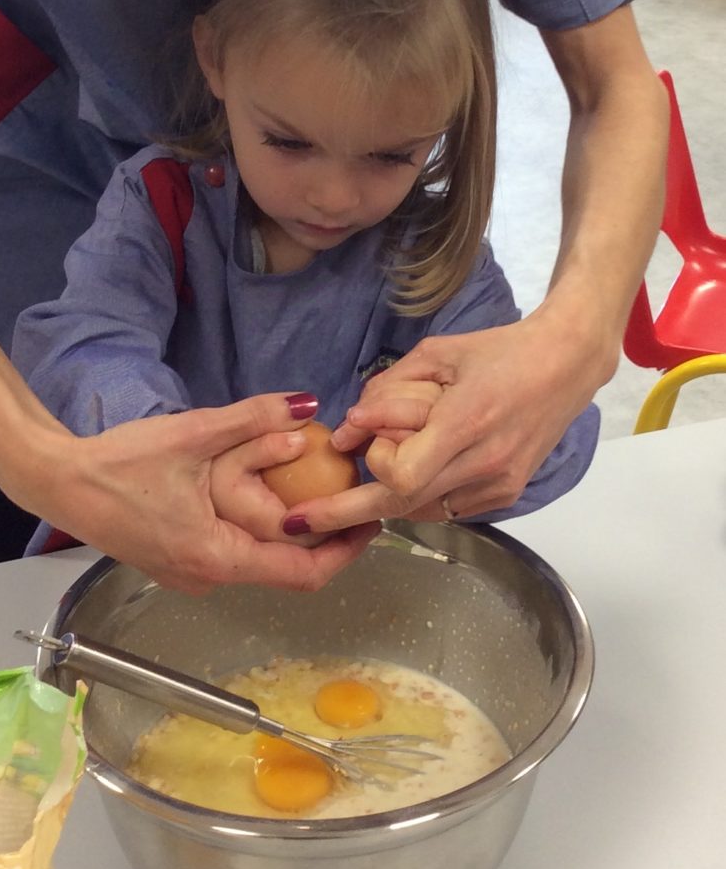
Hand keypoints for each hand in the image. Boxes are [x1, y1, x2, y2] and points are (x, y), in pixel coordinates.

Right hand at [37, 393, 375, 593]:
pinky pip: (231, 549)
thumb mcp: (193, 434)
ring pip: (256, 556)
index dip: (346, 550)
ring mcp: (189, 574)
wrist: (58, 480)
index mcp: (218, 557)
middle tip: (347, 491)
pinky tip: (261, 487)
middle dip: (319, 529)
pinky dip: (255, 522)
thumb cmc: (119, 463)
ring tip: (312, 483)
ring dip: (285, 523)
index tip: (372, 521)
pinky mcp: (176, 560)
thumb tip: (308, 408)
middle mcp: (208, 578)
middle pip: (283, 566)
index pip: (303, 574)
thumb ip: (253, 420)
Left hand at [278, 312, 610, 534]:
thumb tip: (347, 430)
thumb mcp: (436, 354)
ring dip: (389, 498)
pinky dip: (421, 495)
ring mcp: (498, 485)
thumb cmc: (497, 350)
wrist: (565, 364)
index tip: (357, 443)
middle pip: (401, 505)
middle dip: (349, 512)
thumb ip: (388, 392)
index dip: (372, 463)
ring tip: (375, 470)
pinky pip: (447, 508)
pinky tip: (420, 467)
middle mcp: (482, 464)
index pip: (399, 475)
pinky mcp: (507, 494)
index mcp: (464, 423)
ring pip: (422, 511)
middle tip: (303, 519)